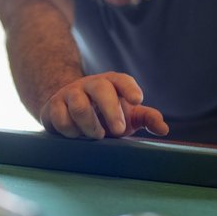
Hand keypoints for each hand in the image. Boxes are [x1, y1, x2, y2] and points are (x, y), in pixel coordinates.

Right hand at [39, 72, 168, 138]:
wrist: (69, 110)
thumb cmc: (105, 113)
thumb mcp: (128, 115)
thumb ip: (146, 118)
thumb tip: (163, 129)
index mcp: (111, 83)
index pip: (121, 80)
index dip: (129, 88)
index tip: (138, 100)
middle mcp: (90, 85)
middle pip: (101, 89)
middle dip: (111, 110)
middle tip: (119, 131)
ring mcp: (70, 94)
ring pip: (79, 105)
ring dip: (90, 124)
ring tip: (98, 136)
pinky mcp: (53, 106)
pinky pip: (61, 118)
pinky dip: (71, 131)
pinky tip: (76, 135)